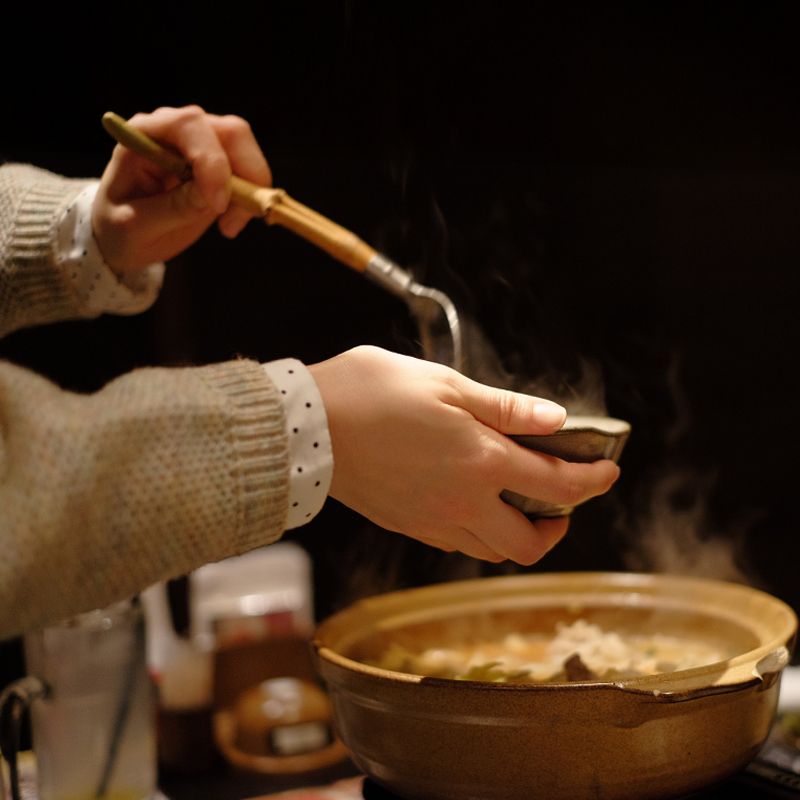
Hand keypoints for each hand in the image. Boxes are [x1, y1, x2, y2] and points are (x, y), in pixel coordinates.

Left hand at [92, 105, 270, 274]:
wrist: (124, 234)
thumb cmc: (119, 227)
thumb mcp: (134, 226)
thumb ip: (170, 208)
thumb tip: (210, 196)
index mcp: (144, 135)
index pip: (188, 126)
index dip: (212, 161)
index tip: (217, 206)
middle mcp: (175, 131)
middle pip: (230, 131)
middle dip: (245, 174)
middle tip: (233, 220)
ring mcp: (200, 145)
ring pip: (245, 148)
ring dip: (252, 188)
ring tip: (230, 224)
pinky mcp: (219, 166)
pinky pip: (249, 171)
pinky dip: (251, 197)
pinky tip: (230, 222)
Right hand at [310, 346, 620, 564]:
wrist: (306, 428)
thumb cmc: (370, 393)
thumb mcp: (445, 384)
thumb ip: (505, 408)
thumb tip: (556, 420)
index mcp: (480, 461)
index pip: (559, 486)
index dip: (593, 481)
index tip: (608, 471)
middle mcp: (463, 502)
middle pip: (530, 544)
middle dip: (558, 527)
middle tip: (559, 499)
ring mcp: (433, 521)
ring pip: (493, 552)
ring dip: (519, 533)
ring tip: (517, 500)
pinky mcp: (408, 526)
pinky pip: (458, 544)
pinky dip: (480, 531)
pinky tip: (471, 500)